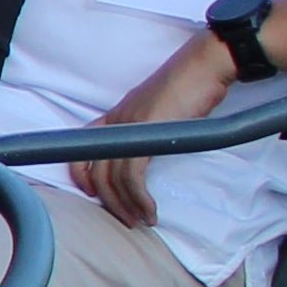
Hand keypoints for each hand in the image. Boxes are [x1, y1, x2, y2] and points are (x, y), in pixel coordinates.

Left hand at [68, 31, 240, 226]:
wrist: (205, 66)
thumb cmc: (190, 87)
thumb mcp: (159, 111)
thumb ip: (147, 129)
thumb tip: (150, 151)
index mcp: (115, 116)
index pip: (83, 148)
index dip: (81, 175)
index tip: (92, 195)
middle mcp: (116, 122)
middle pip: (97, 171)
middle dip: (109, 202)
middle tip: (127, 220)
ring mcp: (128, 127)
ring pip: (114, 178)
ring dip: (127, 206)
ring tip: (141, 220)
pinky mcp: (145, 135)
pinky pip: (132, 176)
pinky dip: (139, 198)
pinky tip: (149, 210)